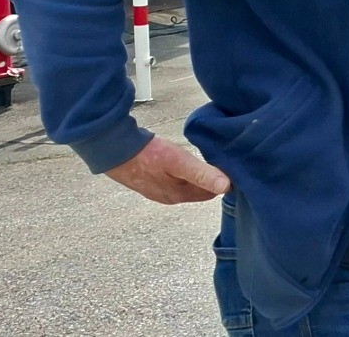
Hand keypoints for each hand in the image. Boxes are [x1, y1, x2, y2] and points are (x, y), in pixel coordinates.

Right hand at [105, 135, 230, 204]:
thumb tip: (227, 186)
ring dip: (199, 175)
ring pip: (188, 184)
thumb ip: (202, 174)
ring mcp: (159, 190)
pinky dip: (186, 172)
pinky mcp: (151, 180)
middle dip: (213, 178)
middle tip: (226, 160)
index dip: (224, 181)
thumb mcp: (178, 162)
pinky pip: (176, 179)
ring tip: (210, 158)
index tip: (234, 166)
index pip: (211, 193)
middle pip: (200, 190)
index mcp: (178, 196)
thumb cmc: (147, 156)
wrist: (114, 150)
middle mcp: (170, 197)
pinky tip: (187, 160)